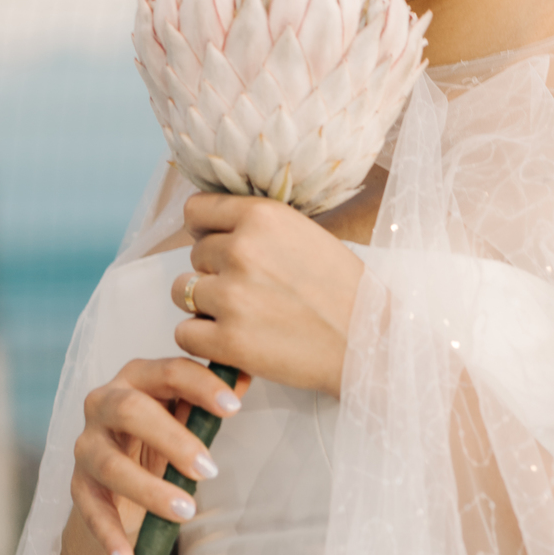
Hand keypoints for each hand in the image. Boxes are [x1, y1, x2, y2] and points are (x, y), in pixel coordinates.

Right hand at [71, 357, 247, 554]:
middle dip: (172, 439)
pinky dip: (108, 536)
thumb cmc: (166, 429)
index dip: (202, 386)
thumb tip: (247, 376)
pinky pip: (90, 509)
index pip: (169, 370)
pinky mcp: (78, 483)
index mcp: (138, 376)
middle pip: (130, 411)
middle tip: (210, 469)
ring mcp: (86, 444)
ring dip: (148, 489)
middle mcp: (104, 402)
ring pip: (110, 463)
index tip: (235, 408)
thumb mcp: (189, 413)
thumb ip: (212, 399)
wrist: (125, 469)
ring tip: (186, 512)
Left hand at [172, 193, 364, 397]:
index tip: (217, 245)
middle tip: (251, 290)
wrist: (371, 343)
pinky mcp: (228, 341)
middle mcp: (242, 250)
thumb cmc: (346, 292)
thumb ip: (260, 229)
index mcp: (262, 217)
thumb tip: (212, 231)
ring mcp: (232, 296)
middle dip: (215, 272)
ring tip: (241, 316)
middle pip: (194, 255)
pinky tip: (233, 341)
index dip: (204, 230)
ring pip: (182, 292)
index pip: (196, 211)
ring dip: (205, 305)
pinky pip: (185, 334)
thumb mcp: (307, 235)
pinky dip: (204, 341)